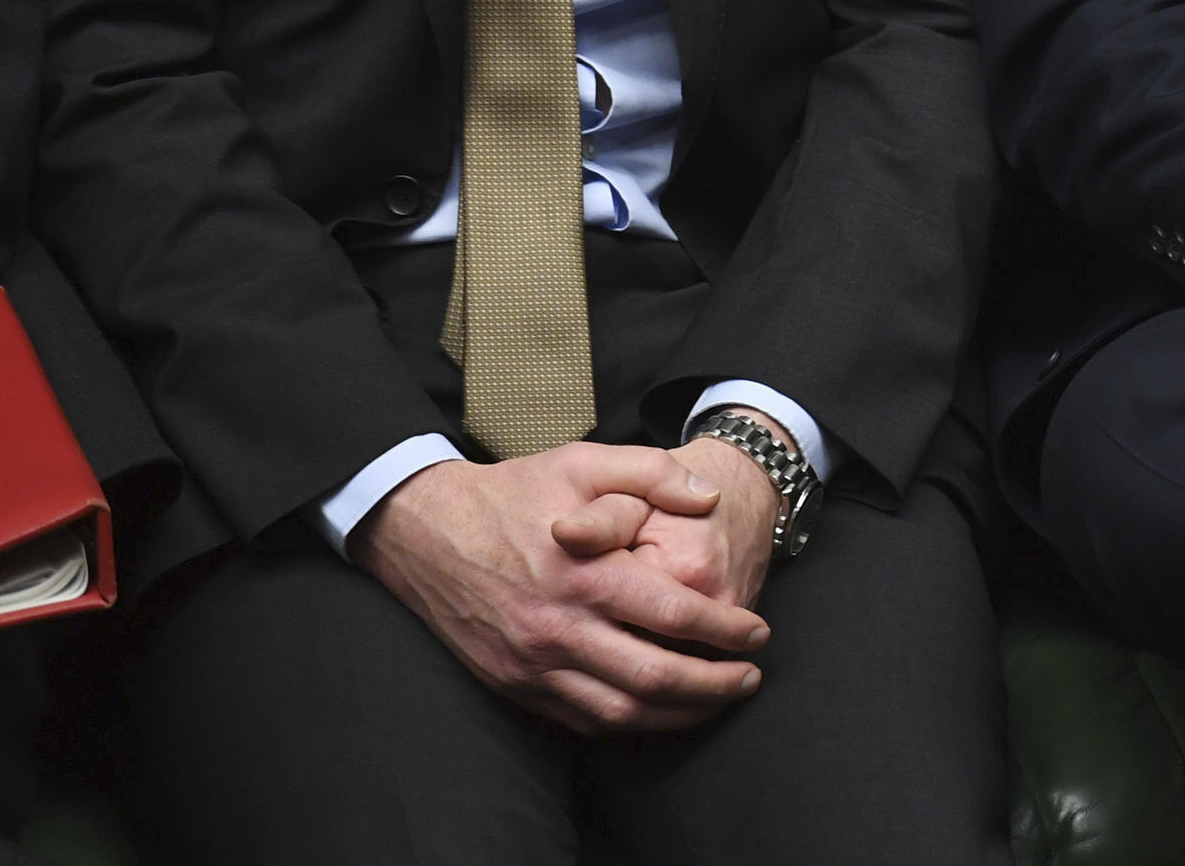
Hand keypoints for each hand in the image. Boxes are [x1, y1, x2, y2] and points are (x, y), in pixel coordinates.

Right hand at [351, 445, 768, 735]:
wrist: (426, 532)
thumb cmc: (513, 494)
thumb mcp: (582, 462)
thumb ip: (652, 473)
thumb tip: (708, 498)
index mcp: (584, 573)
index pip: (673, 615)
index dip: (725, 631)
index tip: (758, 634)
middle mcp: (558, 627)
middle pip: (653, 677)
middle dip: (713, 685)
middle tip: (750, 677)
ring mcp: (532, 663)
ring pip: (619, 711)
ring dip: (677, 714)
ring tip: (717, 700)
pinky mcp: (513, 683)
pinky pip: (579, 720)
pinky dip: (627, 722)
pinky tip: (659, 710)